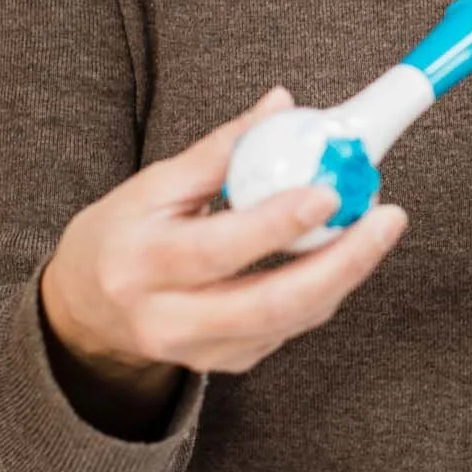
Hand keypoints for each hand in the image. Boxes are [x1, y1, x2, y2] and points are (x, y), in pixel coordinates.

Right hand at [40, 88, 407, 415]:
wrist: (84, 311)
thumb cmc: (122, 235)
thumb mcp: (153, 185)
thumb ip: (220, 150)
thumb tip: (281, 107)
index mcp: (141, 263)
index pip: (216, 249)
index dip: (276, 223)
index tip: (327, 191)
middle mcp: (167, 318)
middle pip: (268, 304)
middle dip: (341, 264)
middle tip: (386, 220)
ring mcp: (199, 351)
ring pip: (290, 320)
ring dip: (343, 274)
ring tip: (376, 227)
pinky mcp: (225, 364)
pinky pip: (288, 328)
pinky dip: (320, 290)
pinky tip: (336, 255)